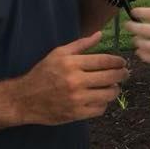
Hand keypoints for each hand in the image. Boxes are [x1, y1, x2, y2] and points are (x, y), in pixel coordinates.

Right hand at [8, 32, 129, 123]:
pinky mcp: (76, 114)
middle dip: (122, 74)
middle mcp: (75, 81)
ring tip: (113, 86)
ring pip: (108, 94)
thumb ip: (81, 44)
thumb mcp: (58, 53)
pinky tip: (100, 98)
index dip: (118, 61)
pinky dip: (103, 103)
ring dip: (115, 90)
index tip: (122, 63)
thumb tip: (100, 34)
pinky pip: (100, 109)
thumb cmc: (43, 73)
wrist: (25, 99)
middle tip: (124, 74)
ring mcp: (77, 99)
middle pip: (111, 77)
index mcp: (72, 63)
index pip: (105, 60)